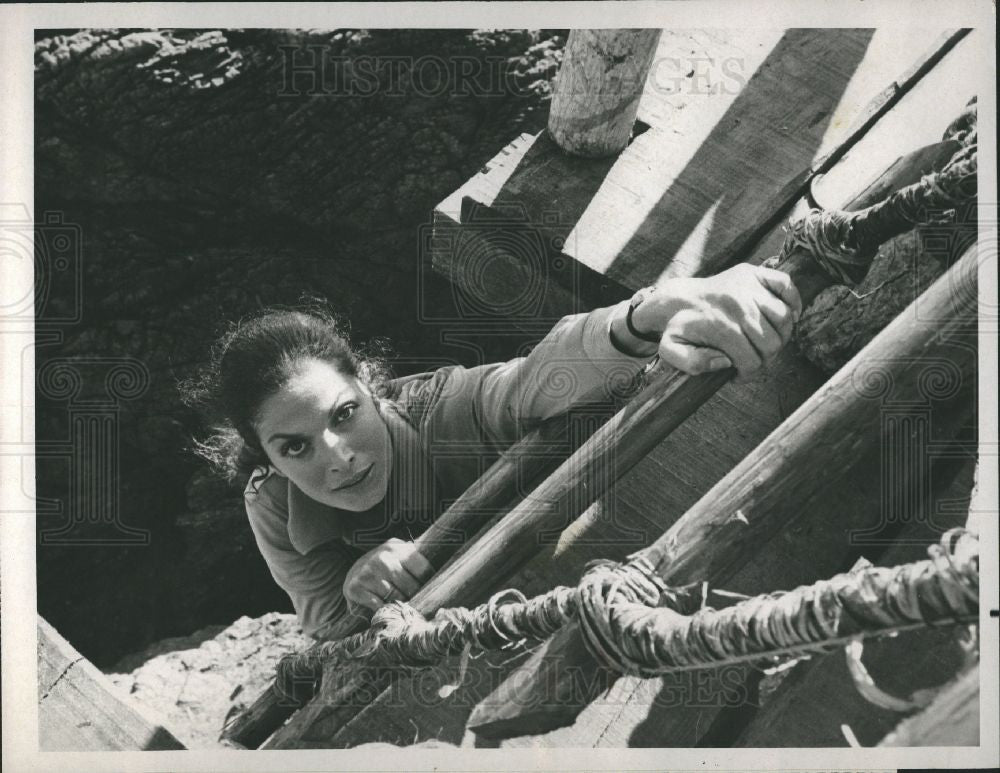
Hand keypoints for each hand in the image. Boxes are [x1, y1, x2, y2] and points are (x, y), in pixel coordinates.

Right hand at [343, 538, 433, 610]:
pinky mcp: (355, 588)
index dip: (429, 583)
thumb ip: (416, 561)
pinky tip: (388, 610)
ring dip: (402, 606)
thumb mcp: (399, 556)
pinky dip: (385, 610)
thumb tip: (444, 574)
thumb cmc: (385, 566)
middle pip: (410, 586)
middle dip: (416, 597)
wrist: (354, 572)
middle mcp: (382, 558)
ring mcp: (367, 573)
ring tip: (406, 609)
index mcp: (397, 548)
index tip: (432, 592)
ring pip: (395, 597)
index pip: (423, 569)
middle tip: (420, 605)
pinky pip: (378, 606)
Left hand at [635, 264, 802, 379]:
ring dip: (781, 336)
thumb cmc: (679, 327)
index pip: (752, 360)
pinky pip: (786, 285)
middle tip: (754, 359)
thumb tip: (725, 362)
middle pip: (772, 343)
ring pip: (784, 318)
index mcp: (721, 327)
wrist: (678, 298)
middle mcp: (738, 305)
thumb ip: (692, 363)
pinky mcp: (754, 273)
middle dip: (765, 358)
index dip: (749, 373)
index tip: (740, 373)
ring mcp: (748, 286)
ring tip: (766, 342)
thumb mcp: (671, 350)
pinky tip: (788, 317)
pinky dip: (793, 302)